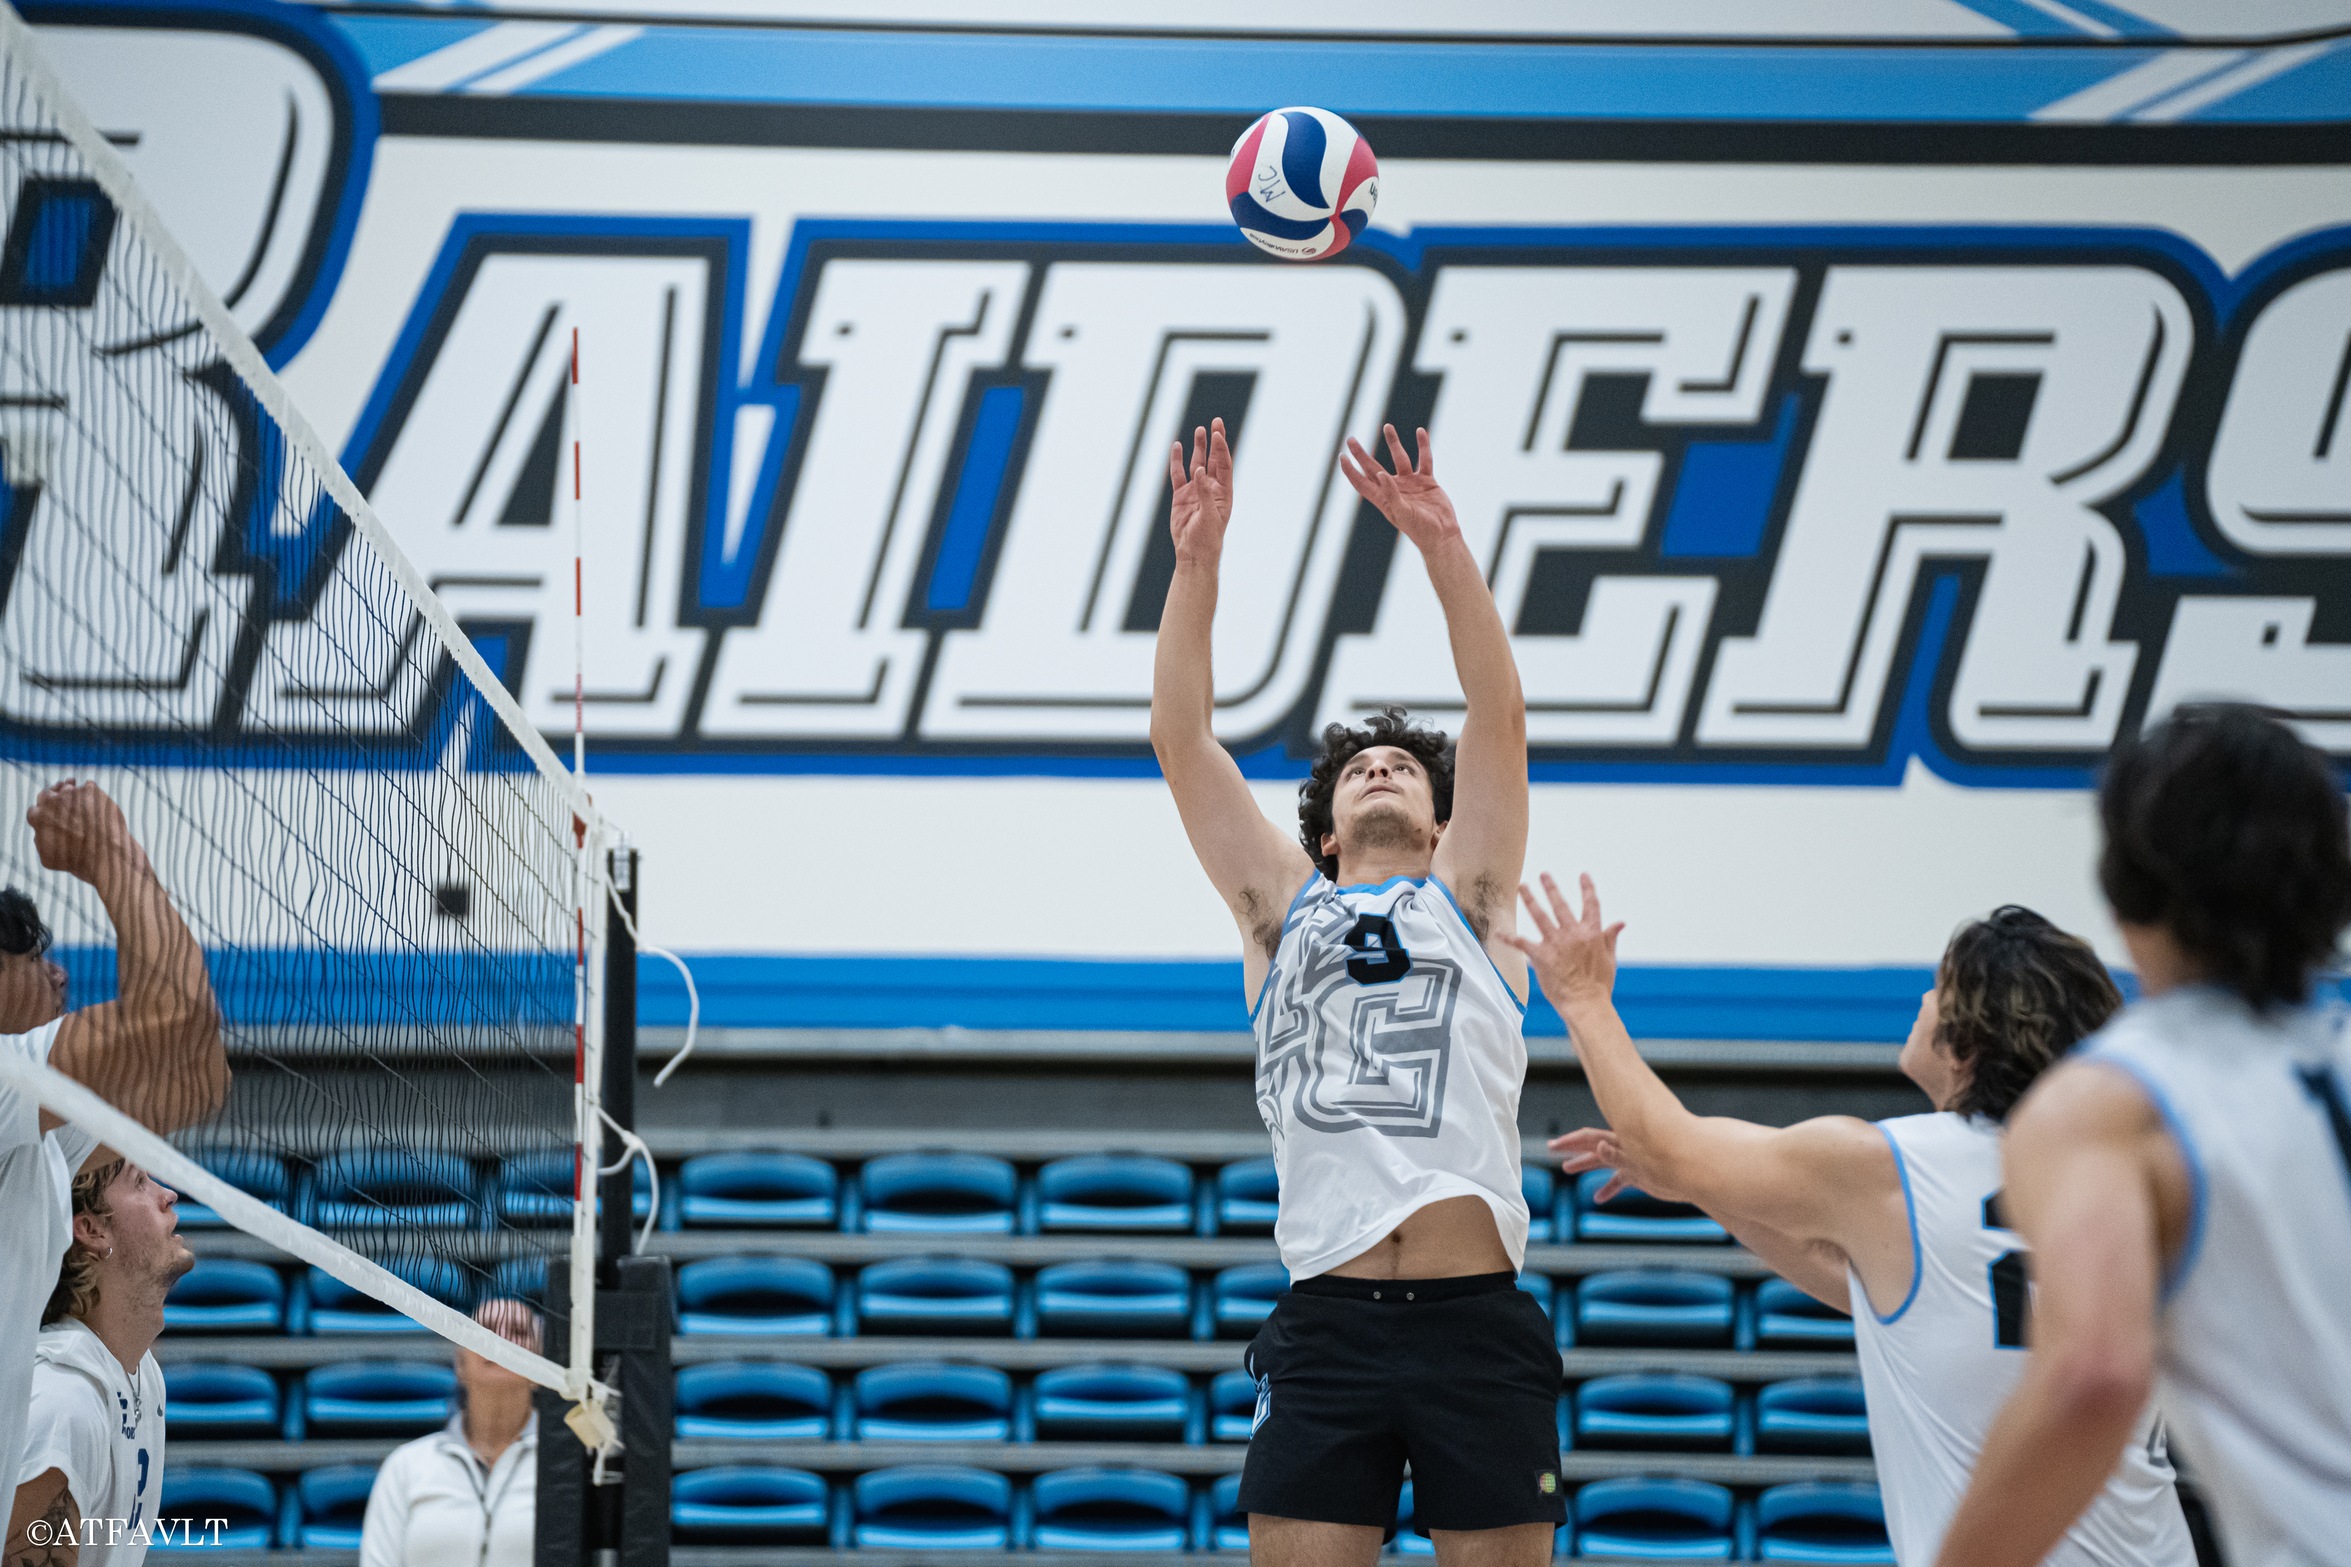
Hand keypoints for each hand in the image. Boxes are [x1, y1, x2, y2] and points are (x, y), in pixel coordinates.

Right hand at [28, 781, 142, 885]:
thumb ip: (40, 842)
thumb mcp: (49, 859)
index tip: (52, 813)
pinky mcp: (91, 790)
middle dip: (54, 794)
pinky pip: (89, 786)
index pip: (35, 809)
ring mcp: (72, 794)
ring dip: (73, 790)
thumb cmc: (78, 861)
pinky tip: (98, 802)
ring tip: (82, 799)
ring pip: (69, 786)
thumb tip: (38, 834)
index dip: (43, 812)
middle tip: (64, 795)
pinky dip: (93, 793)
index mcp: (38, 818)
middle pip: (48, 793)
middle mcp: (52, 803)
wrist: (106, 854)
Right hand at [1167, 419, 1233, 565]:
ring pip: (1196, 463)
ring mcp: (1195, 490)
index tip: (1217, 433)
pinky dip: (1177, 461)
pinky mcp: (1181, 496)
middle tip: (1216, 422)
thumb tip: (1199, 471)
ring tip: (1199, 430)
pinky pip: (1178, 475)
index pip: (1223, 464)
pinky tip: (1177, 447)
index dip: (1221, 448)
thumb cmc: (1207, 537)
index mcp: (1223, 492)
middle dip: (1214, 441)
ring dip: (1198, 447)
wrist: (1193, 552)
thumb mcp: (1209, 516)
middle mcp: (1210, 488)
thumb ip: (1204, 493)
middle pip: (1213, 459)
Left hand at [1338, 424, 1460, 552]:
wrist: (1443, 534)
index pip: (1361, 482)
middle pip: (1373, 468)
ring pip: (1400, 458)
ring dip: (1393, 442)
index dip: (1350, 471)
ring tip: (1387, 426)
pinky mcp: (1427, 481)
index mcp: (1384, 499)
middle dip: (1361, 454)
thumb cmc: (1420, 529)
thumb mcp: (1402, 513)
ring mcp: (1410, 484)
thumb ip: (1391, 494)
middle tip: (1350, 439)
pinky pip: (1424, 460)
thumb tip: (1380, 474)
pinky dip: (1423, 446)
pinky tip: (1420, 432)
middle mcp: (1394, 489)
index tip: (1341, 457)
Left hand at [1502, 872, 1621, 1010]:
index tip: (1583, 876)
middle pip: (1560, 905)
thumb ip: (1610, 937)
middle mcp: (1572, 934)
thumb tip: (1620, 922)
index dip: (1588, 889)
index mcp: (1592, 933)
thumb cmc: (1599, 985)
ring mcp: (1555, 943)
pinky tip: (1500, 932)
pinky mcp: (1541, 956)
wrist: (1585, 1003)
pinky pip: (1521, 943)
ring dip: (1530, 900)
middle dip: (1551, 888)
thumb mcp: (1609, 958)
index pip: (1591, 905)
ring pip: (1539, 916)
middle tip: (1543, 875)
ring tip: (1522, 887)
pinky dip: (1509, 938)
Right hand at [1548, 1125, 1681, 1203]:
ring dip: (1586, 1164)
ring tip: (1568, 1169)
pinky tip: (1598, 1198)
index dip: (1571, 1142)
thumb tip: (1599, 1146)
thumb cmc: (1672, 1164)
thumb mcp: (1641, 1162)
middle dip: (1572, 1147)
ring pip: (1604, 1161)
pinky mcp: (1641, 1174)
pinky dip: (1608, 1187)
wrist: (1696, 1174)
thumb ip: (1619, 1154)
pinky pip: (1619, 1180)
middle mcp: (1625, 1148)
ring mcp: (1632, 1160)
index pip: (1591, 1138)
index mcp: (1623, 1141)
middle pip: (1593, 1145)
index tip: (1553, 1147)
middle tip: (1552, 1149)